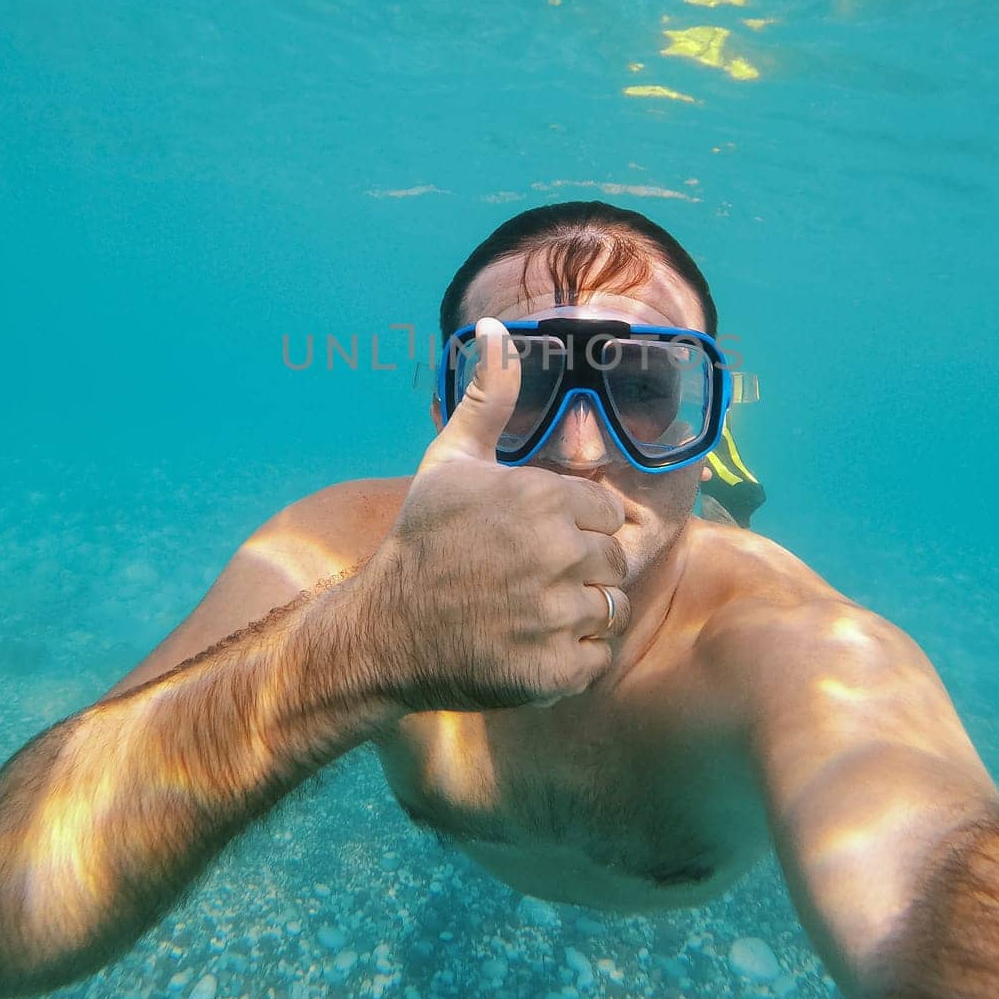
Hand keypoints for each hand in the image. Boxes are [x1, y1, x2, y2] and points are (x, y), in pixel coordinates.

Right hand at [372, 317, 630, 710]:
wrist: (385, 631)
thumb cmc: (423, 539)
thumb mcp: (452, 460)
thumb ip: (490, 396)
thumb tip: (497, 329)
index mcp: (544, 501)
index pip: (607, 514)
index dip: (576, 527)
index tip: (536, 539)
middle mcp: (558, 556)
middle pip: (613, 563)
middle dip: (580, 570)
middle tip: (528, 579)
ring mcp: (556, 617)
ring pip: (608, 610)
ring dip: (577, 615)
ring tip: (528, 611)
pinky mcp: (554, 670)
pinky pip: (595, 659)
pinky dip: (569, 658)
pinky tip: (528, 645)